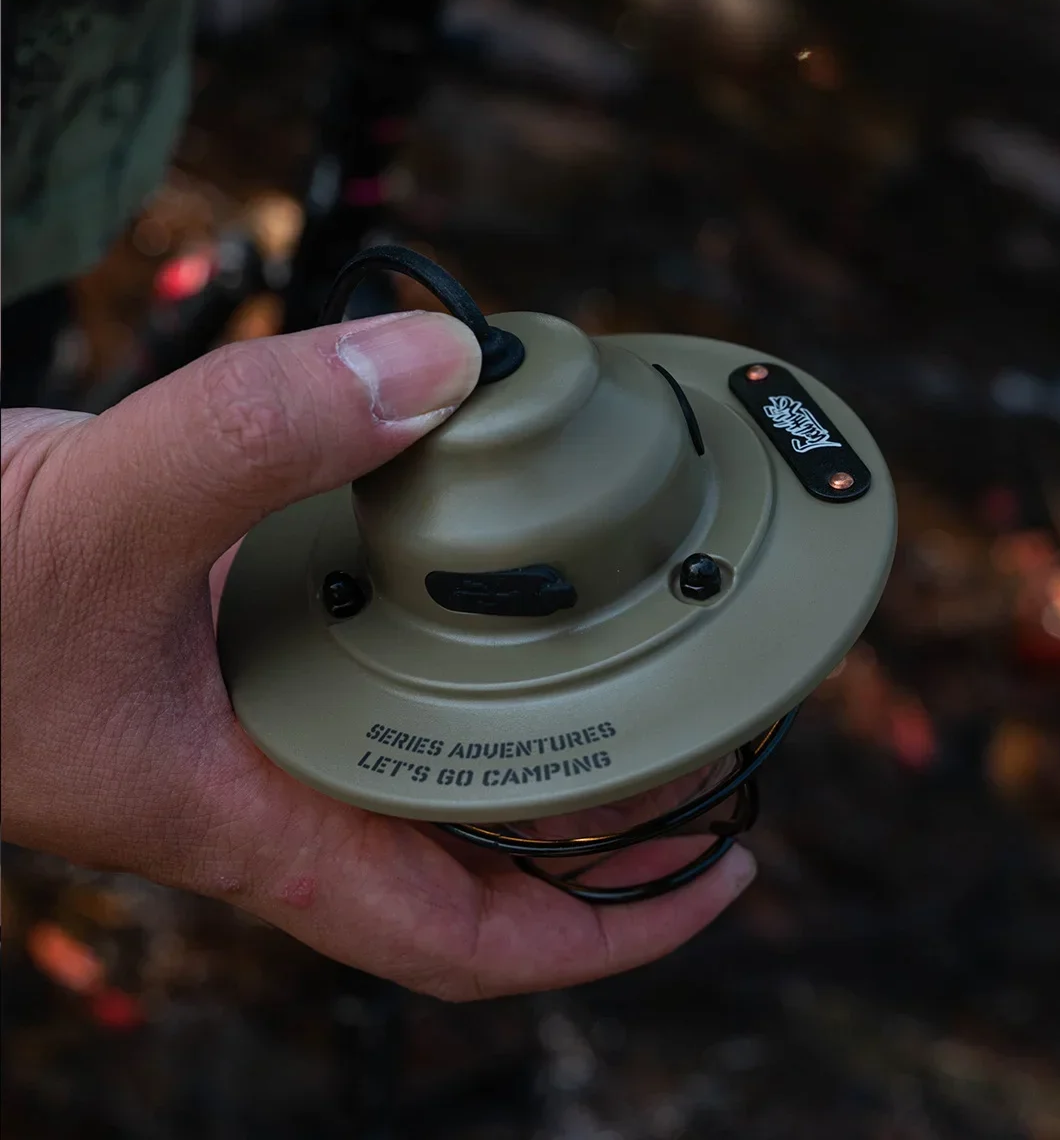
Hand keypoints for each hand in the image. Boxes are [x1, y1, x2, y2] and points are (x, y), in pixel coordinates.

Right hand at [1, 311, 755, 999]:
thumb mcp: (97, 524)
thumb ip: (255, 434)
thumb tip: (436, 364)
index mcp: (267, 820)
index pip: (464, 936)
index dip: (602, 932)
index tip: (714, 879)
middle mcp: (294, 765)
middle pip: (490, 834)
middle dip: (612, 812)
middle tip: (720, 731)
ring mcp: (286, 688)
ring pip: (449, 722)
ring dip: (553, 697)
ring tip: (659, 636)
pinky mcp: (269, 610)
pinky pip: (398, 621)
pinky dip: (465, 592)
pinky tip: (514, 532)